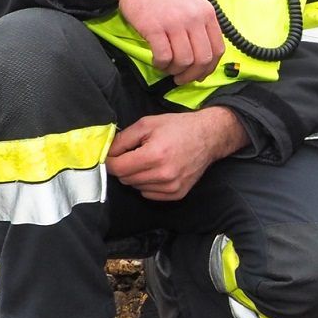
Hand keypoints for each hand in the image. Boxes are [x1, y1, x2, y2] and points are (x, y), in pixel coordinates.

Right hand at [82, 0, 222, 81]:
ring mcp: (174, 23)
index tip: (200, 74)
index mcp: (206, 13)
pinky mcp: (154, 27)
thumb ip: (201, 24)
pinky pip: (164, 56)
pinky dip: (161, 64)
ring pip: (184, 61)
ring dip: (175, 70)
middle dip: (192, 75)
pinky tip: (157, 61)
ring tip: (167, 67)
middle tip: (182, 78)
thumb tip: (204, 54)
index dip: (209, 67)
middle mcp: (194, 18)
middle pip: (202, 59)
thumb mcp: (192, 1)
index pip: (217, 49)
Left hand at [108, 108, 247, 201]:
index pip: (118, 168)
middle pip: (125, 179)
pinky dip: (147, 184)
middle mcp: (163, 175)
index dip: (111, 160)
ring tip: (149, 161)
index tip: (114, 154)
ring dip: (136, 175)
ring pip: (136, 187)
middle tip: (134, 154)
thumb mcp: (147, 124)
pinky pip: (148, 194)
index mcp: (154, 155)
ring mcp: (171, 187)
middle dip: (124, 166)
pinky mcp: (177, 194)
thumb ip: (123, 139)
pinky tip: (157, 170)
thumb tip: (108, 153)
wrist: (208, 137)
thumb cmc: (178, 127)